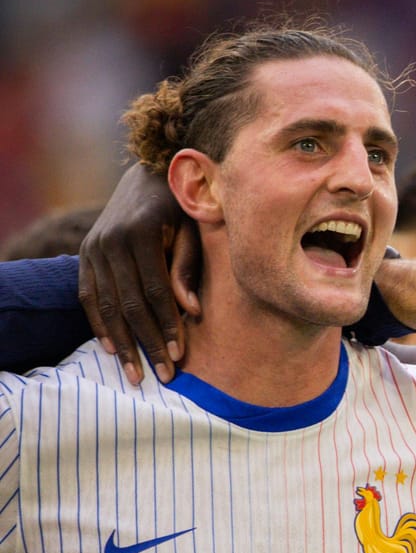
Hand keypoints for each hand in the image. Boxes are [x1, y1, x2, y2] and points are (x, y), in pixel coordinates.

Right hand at [79, 164, 198, 384]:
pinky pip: (88, 296)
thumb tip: (192, 311)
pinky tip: (112, 350)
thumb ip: (189, 268)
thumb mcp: (194, 230)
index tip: (180, 356)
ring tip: (136, 375)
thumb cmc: (183, 208)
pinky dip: (99, 325)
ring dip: (122, 344)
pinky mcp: (85, 254)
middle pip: (129, 304)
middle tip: (162, 376)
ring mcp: (93, 248)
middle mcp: (110, 241)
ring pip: (106, 305)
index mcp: (140, 233)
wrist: (148, 176)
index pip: (154, 291)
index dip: (167, 325)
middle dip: (147, 343)